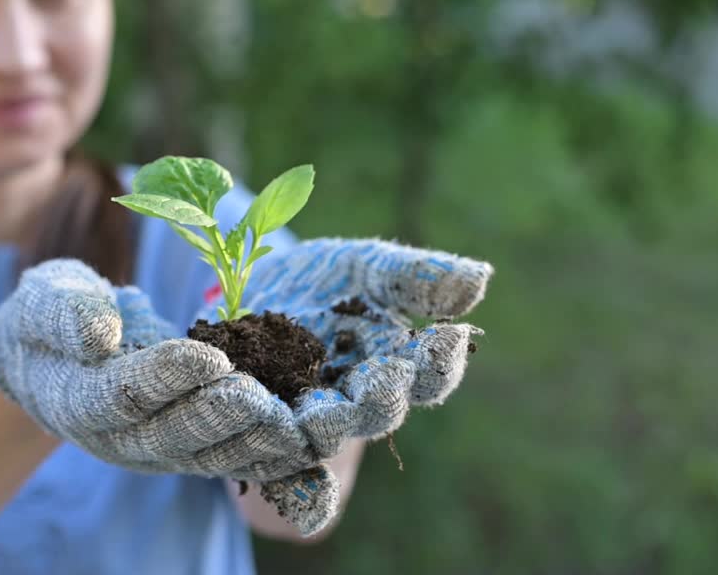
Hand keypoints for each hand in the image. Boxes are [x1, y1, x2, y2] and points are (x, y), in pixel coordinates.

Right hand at [0, 259, 315, 481]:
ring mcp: (152, 451)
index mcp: (77, 398)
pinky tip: (305, 443)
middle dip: (220, 417)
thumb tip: (100, 333)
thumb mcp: (44, 297)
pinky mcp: (185, 450)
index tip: (210, 356)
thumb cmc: (48, 316)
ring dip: (253, 444)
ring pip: (205, 457)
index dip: (167, 377)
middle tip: (263, 397)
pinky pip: (228, 459)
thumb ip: (64, 313)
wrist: (49, 359)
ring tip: (296, 427)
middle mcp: (116, 437)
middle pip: (171, 435)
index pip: (124, 394)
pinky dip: (267, 456)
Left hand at [231, 238, 493, 531]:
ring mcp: (300, 421)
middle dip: (378, 401)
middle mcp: (351, 405)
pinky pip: (256, 450)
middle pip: (372, 415)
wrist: (253, 292)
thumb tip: (480, 279)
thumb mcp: (368, 267)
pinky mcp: (250, 428)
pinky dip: (250, 439)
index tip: (451, 339)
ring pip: (308, 436)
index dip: (441, 363)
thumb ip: (412, 276)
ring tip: (295, 402)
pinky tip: (238, 410)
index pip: (428, 377)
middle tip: (380, 385)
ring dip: (303, 425)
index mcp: (392, 369)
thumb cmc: (325, 280)